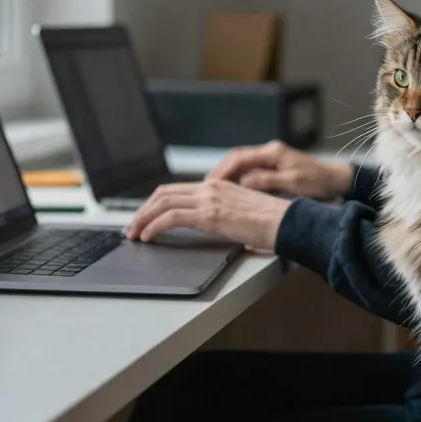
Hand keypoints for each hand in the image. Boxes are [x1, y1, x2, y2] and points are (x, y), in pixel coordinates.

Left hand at [123, 180, 290, 250]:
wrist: (288, 222)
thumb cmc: (272, 223)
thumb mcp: (241, 214)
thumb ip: (221, 215)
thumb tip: (207, 227)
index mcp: (218, 185)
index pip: (176, 190)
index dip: (155, 204)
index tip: (144, 218)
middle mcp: (210, 187)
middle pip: (163, 193)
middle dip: (142, 210)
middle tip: (131, 227)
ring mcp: (209, 199)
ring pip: (162, 202)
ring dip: (142, 219)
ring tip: (133, 234)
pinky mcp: (210, 214)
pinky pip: (172, 217)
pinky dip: (154, 226)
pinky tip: (147, 236)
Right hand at [206, 140, 353, 200]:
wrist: (336, 180)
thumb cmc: (319, 181)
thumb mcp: (294, 183)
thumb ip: (268, 181)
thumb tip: (244, 182)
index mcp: (273, 152)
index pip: (240, 158)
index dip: (223, 170)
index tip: (211, 183)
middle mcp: (270, 152)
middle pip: (236, 158)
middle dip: (220, 172)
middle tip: (206, 188)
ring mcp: (271, 158)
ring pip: (240, 164)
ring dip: (227, 175)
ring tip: (214, 190)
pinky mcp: (273, 166)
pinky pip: (249, 170)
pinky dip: (237, 178)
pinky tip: (231, 190)